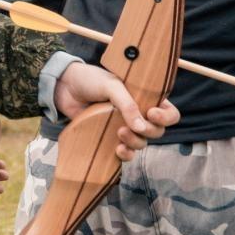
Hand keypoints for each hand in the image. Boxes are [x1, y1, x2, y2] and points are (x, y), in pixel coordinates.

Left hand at [54, 61, 179, 160]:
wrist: (65, 88)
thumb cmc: (91, 80)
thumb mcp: (112, 85)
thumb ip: (127, 104)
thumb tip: (140, 127)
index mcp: (146, 98)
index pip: (170, 113)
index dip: (166, 117)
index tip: (151, 113)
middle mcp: (139, 114)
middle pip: (157, 131)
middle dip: (149, 132)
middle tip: (130, 126)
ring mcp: (125, 126)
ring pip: (142, 143)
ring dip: (136, 142)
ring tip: (119, 133)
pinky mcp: (111, 138)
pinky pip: (127, 153)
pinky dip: (126, 154)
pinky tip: (118, 150)